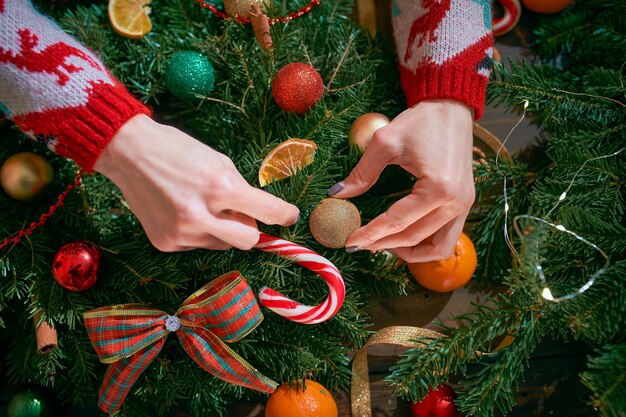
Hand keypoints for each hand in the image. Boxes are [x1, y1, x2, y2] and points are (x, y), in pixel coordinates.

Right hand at [94, 114, 299, 250]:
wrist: (128, 153)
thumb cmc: (178, 150)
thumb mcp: (218, 160)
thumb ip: (240, 190)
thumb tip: (258, 216)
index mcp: (219, 187)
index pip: (267, 211)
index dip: (284, 215)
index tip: (290, 217)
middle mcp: (201, 215)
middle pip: (248, 240)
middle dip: (250, 228)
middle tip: (238, 212)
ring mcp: (181, 233)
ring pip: (222, 245)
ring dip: (221, 230)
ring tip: (200, 206)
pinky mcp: (165, 243)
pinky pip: (197, 245)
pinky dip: (198, 232)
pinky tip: (180, 212)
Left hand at [329, 100, 474, 261]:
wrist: (452, 106)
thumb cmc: (420, 121)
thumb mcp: (385, 143)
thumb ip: (362, 173)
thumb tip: (337, 195)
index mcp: (438, 188)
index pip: (397, 222)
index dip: (370, 235)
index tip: (349, 242)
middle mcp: (456, 202)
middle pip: (414, 237)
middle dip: (383, 244)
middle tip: (359, 243)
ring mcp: (465, 205)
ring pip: (436, 247)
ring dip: (409, 252)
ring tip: (383, 245)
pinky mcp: (465, 203)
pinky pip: (447, 237)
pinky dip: (426, 244)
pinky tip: (404, 237)